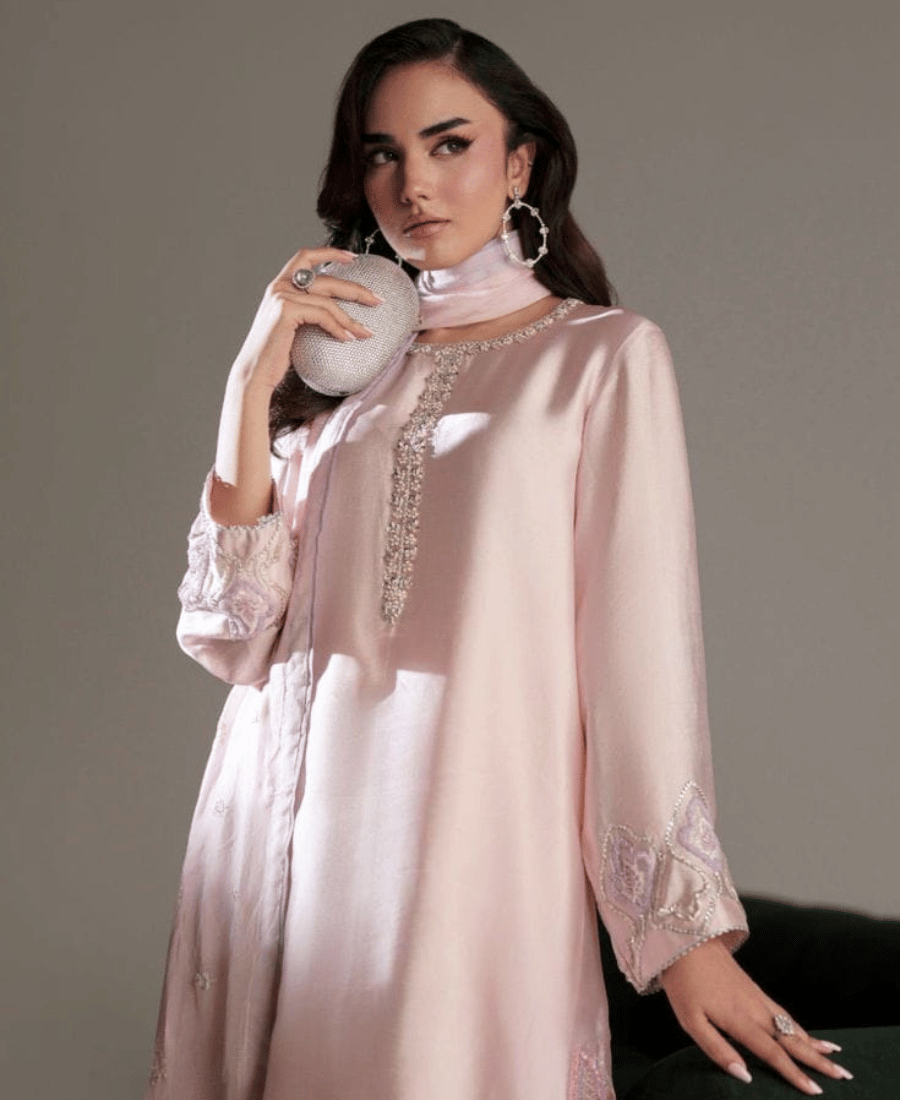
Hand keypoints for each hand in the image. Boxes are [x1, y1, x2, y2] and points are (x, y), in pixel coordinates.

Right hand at [231, 245, 380, 391]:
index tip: (352, 257)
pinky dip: (339, 328)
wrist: (255, 372)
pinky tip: (349, 339)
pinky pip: (323, 316)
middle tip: (377, 299)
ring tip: (367, 332)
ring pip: (328, 301)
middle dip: (355, 289)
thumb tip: (335, 314)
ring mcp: (282, 296)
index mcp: (279, 286)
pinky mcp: (286, 310)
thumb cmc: (274, 356)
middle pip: (326, 279)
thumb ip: (307, 313)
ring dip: (351, 318)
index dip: (330, 253)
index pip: (305, 257)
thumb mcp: (293, 327)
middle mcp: (279, 286)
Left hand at [659, 937, 852, 1094]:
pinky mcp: (754, 989)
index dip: (794, 1074)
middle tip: (843, 1075)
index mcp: (739, 1020)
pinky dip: (800, 1025)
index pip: (773, 1053)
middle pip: (791, 1039)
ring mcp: (757, 997)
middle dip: (818, 1060)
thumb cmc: (683, 983)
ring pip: (791, 1024)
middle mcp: (754, 1009)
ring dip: (814, 1042)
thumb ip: (717, 1050)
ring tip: (835, 1056)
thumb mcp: (690, 1021)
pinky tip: (806, 1032)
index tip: (815, 1091)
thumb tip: (745, 1076)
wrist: (685, 941)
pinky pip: (783, 1012)